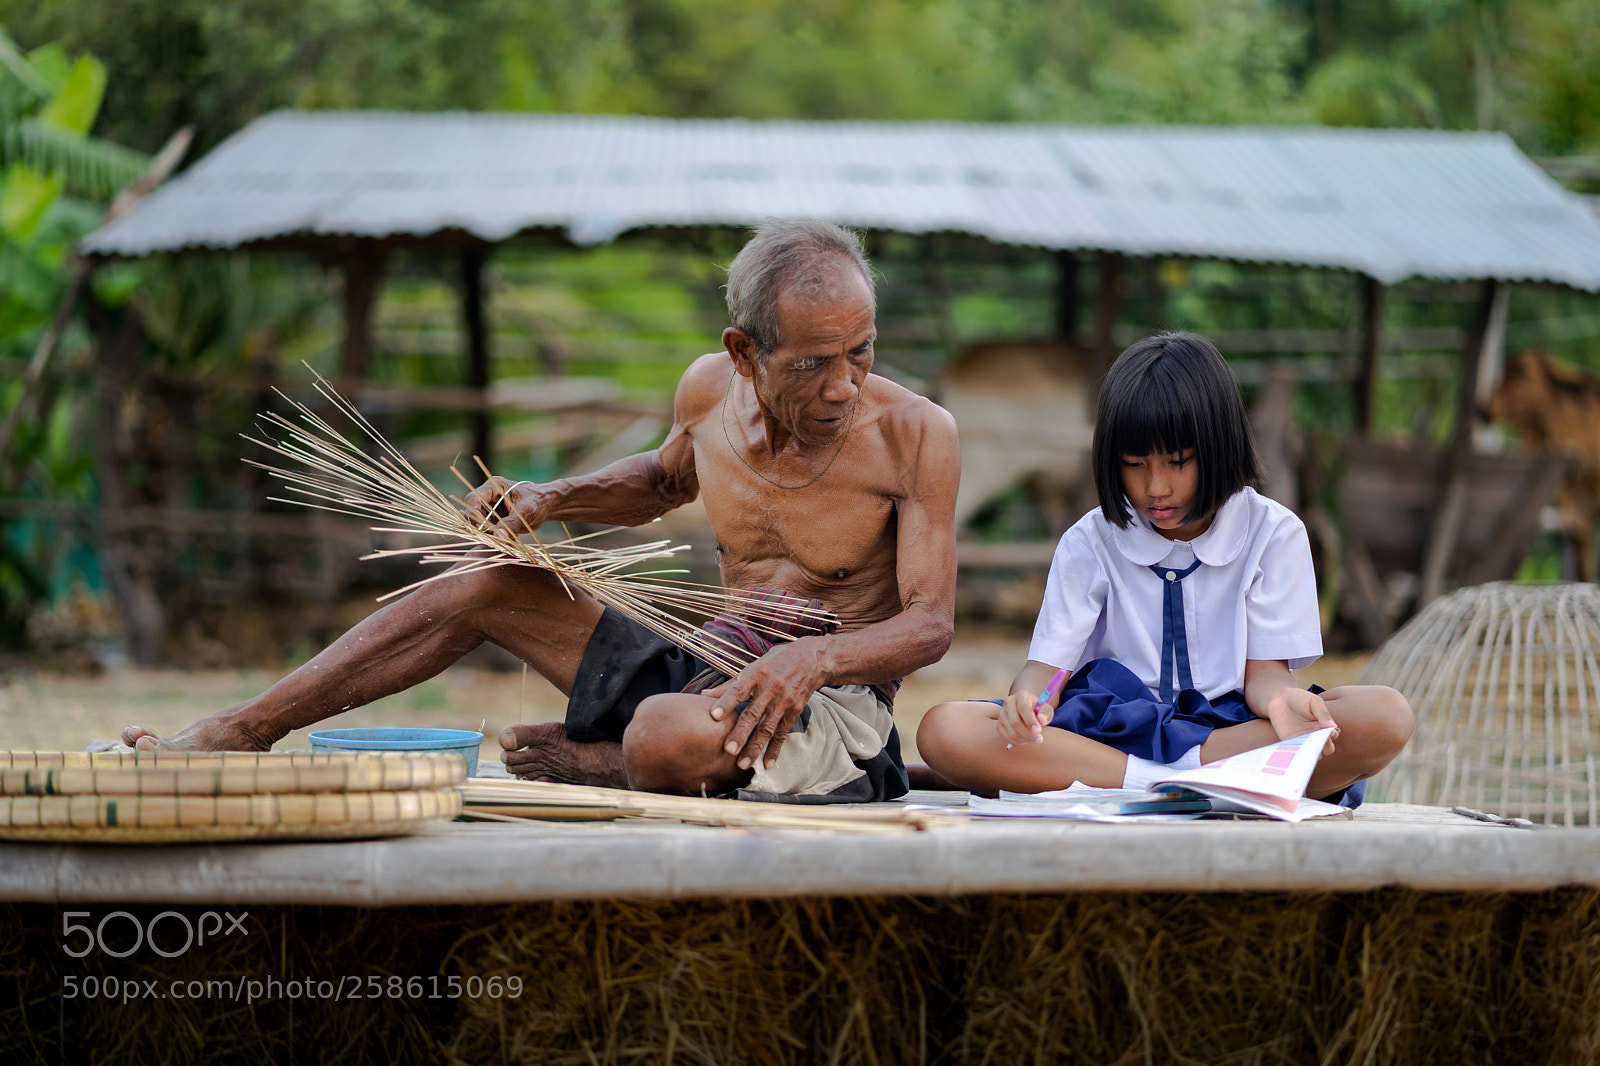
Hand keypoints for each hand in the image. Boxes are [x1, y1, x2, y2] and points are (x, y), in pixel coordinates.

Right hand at [462, 475, 549, 535]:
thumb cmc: (538, 501)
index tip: (481, 527)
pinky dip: (492, 537)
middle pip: (472, 512)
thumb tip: (499, 536)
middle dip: (478, 525)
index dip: (473, 512)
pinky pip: (487, 531)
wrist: (546, 506)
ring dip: (486, 533)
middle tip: (491, 537)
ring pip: (478, 524)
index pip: (474, 498)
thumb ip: (512, 523)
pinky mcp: (493, 521)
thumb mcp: (527, 511)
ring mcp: (489, 509)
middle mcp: (488, 497)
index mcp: (494, 486)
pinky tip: (503, 541)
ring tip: (500, 540)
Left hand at [704, 638, 825, 770]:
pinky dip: (775, 749)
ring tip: (743, 764)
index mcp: (757, 674)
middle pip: (753, 713)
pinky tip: (767, 764)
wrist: (812, 659)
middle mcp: (771, 688)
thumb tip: (704, 695)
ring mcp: (784, 701)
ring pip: (767, 728)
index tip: (713, 716)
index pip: (739, 690)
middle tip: (728, 750)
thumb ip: (730, 684)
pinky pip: (783, 733)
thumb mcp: (754, 666)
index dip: (726, 702)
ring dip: (755, 747)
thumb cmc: (777, 662)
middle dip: (741, 733)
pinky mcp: (795, 711)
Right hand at [989, 691, 1050, 747]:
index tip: (1038, 731)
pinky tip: (1026, 740)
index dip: (1031, 721)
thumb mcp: (1046, 709)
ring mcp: (1002, 713)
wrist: (1028, 712)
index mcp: (1021, 695)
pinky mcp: (999, 724)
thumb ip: (1046, 713)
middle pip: (1015, 722)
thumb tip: (1042, 720)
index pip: (1023, 708)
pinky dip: (1017, 742)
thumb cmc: (1038, 710)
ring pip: (1011, 731)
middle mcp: (1008, 702)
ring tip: (1034, 738)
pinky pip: (1006, 737)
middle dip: (1028, 733)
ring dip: (1024, 739)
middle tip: (1039, 738)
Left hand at [1262, 687, 1338, 753]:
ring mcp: (1303, 740)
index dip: (1333, 735)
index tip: (1330, 732)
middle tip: (1319, 739)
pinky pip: (1297, 753)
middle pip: (1327, 749)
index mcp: (1324, 725)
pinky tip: (1296, 747)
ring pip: (1313, 754)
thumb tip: (1334, 727)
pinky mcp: (1291, 743)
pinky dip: (1298, 753)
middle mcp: (1316, 735)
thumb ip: (1323, 713)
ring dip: (1312, 751)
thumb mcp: (1314, 701)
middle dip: (1326, 746)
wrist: (1279, 698)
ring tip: (1307, 744)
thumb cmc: (1299, 698)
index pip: (1333, 735)